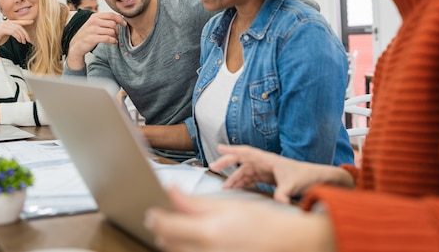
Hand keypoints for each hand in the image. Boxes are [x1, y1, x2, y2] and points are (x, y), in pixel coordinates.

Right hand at [0, 19, 33, 61]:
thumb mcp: (9, 33)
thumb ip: (15, 31)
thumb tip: (23, 33)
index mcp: (8, 22)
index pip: (19, 21)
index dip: (26, 21)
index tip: (32, 21)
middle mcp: (6, 22)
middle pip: (19, 26)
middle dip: (25, 33)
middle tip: (29, 40)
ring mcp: (3, 25)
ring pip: (17, 29)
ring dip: (22, 36)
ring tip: (23, 42)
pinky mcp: (1, 29)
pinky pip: (13, 32)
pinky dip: (18, 37)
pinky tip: (19, 41)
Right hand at [66, 12, 126, 69]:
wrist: (76, 45)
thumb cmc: (88, 34)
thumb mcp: (94, 24)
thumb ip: (104, 20)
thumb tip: (119, 17)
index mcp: (95, 16)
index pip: (111, 15)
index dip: (120, 19)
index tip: (124, 24)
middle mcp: (93, 22)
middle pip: (113, 23)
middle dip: (117, 30)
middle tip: (117, 34)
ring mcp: (92, 30)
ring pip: (112, 31)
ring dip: (115, 36)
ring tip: (114, 39)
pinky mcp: (92, 38)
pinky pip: (108, 38)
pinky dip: (113, 41)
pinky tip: (114, 42)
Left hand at [145, 186, 334, 251]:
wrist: (286, 243)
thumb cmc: (261, 222)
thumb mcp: (228, 205)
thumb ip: (194, 202)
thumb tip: (170, 192)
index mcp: (211, 231)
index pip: (166, 226)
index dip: (155, 216)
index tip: (152, 210)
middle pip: (167, 244)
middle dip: (162, 230)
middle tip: (165, 218)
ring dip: (174, 242)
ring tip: (182, 230)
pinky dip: (188, 250)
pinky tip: (195, 242)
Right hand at [210, 145, 353, 202]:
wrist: (316, 178)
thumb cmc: (305, 175)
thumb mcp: (292, 185)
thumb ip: (283, 193)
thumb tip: (278, 203)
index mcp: (268, 159)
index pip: (247, 152)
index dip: (232, 150)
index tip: (219, 147)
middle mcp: (265, 162)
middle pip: (242, 160)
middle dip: (227, 163)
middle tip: (213, 167)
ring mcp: (266, 169)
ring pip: (245, 171)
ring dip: (234, 178)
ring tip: (224, 188)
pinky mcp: (268, 176)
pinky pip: (251, 178)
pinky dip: (242, 183)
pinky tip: (236, 189)